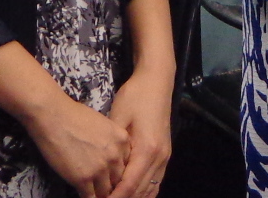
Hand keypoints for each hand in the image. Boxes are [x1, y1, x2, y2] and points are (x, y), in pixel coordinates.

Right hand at [25, 97, 131, 197]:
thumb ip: (111, 142)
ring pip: (106, 191)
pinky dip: (87, 197)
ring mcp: (100, 168)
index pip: (127, 165)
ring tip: (94, 193)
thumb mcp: (103, 124)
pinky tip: (82, 193)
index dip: (118, 173)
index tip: (111, 177)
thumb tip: (110, 156)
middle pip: (119, 180)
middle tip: (103, 188)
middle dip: (110, 184)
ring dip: (100, 193)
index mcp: (123, 141)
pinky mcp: (83, 179)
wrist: (53, 115)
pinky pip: (90, 197)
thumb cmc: (74, 115)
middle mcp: (115, 156)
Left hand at [107, 69, 174, 197]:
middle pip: (140, 191)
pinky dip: (144, 192)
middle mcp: (159, 157)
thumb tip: (102, 170)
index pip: (129, 185)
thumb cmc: (135, 97)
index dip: (114, 197)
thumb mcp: (118, 119)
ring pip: (151, 190)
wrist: (156, 81)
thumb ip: (114, 147)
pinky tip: (132, 196)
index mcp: (147, 149)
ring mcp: (165, 157)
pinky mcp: (165, 154)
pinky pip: (156, 181)